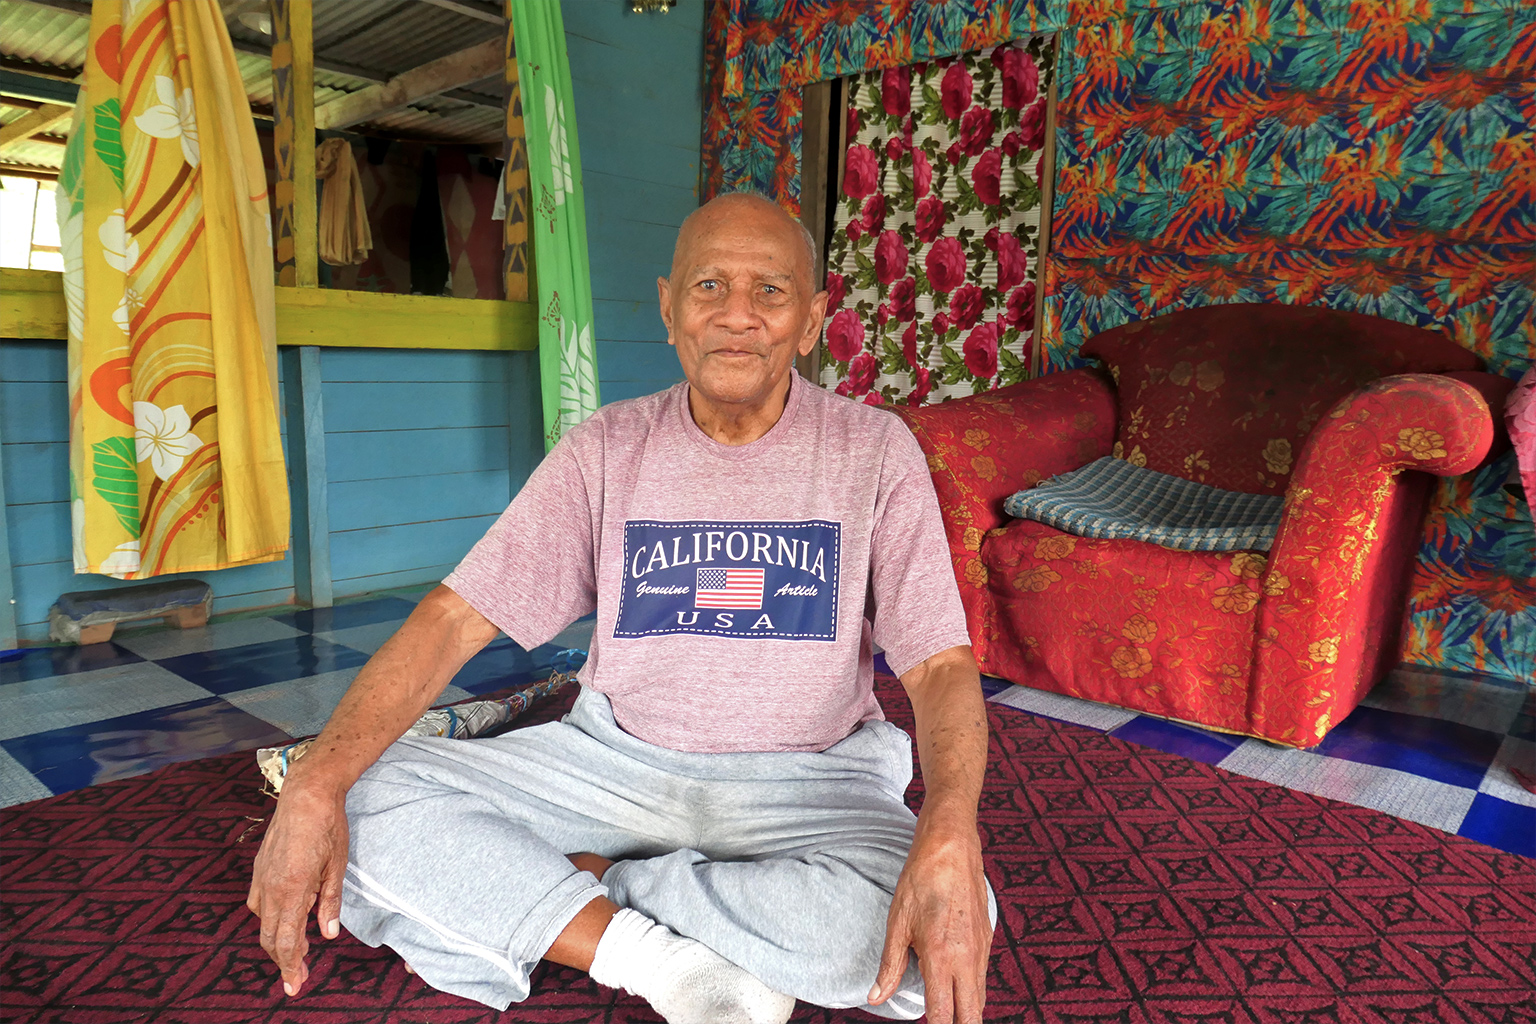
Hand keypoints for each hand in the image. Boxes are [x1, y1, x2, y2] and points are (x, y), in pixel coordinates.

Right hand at [246, 780, 349, 995]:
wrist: (306, 793)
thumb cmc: (328, 827)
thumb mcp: (338, 866)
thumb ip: (330, 903)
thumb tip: (328, 934)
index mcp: (292, 890)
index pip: (287, 941)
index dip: (290, 967)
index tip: (294, 987)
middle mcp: (270, 888)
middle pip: (270, 937)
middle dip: (283, 962)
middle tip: (296, 980)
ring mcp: (261, 878)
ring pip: (262, 923)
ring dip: (275, 942)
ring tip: (294, 955)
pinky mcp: (259, 869)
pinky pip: (258, 904)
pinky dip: (269, 920)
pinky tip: (283, 920)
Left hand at [869, 822, 992, 1023]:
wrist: (951, 846)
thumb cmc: (922, 880)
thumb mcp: (898, 923)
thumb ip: (890, 966)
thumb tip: (876, 996)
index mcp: (941, 958)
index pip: (943, 1014)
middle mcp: (968, 959)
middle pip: (971, 1015)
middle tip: (941, 1023)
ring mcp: (982, 949)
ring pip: (980, 997)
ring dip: (966, 1010)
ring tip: (948, 1012)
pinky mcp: (988, 937)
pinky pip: (983, 975)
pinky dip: (972, 989)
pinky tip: (957, 986)